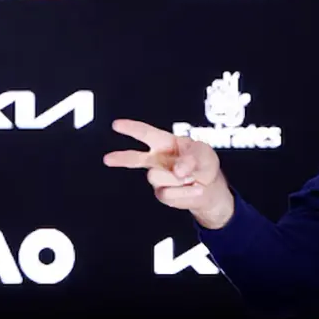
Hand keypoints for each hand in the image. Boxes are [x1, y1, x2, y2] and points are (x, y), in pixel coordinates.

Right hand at [103, 119, 234, 227]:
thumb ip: (191, 158)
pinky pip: (169, 193)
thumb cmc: (204, 163)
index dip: (131, 128)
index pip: (146, 134)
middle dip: (122, 158)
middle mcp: (157, 159)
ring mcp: (158, 177)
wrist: (211, 187)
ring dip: (178, 178)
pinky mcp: (162, 194)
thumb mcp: (203, 154)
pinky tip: (194, 188)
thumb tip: (176, 170)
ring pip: (157, 177)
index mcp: (166, 143)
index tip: (117, 125)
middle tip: (108, 158)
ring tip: (191, 177)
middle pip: (136, 158)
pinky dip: (186, 192)